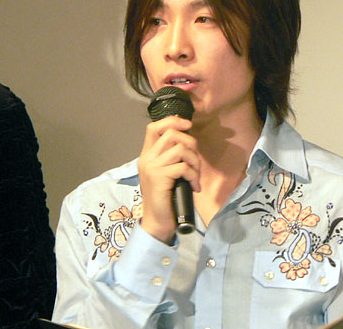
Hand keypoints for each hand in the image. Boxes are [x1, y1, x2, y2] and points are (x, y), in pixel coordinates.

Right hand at [137, 116, 199, 242]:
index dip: (172, 121)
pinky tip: (195, 187)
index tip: (188, 125)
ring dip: (194, 161)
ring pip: (180, 149)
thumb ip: (172, 157)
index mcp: (147, 155)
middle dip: (191, 144)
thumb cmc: (165, 198)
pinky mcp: (159, 177)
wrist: (157, 222)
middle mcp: (147, 158)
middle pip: (171, 134)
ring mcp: (152, 167)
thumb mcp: (166, 173)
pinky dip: (194, 176)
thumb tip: (188, 141)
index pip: (153, 127)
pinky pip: (184, 167)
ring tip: (196, 176)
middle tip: (195, 162)